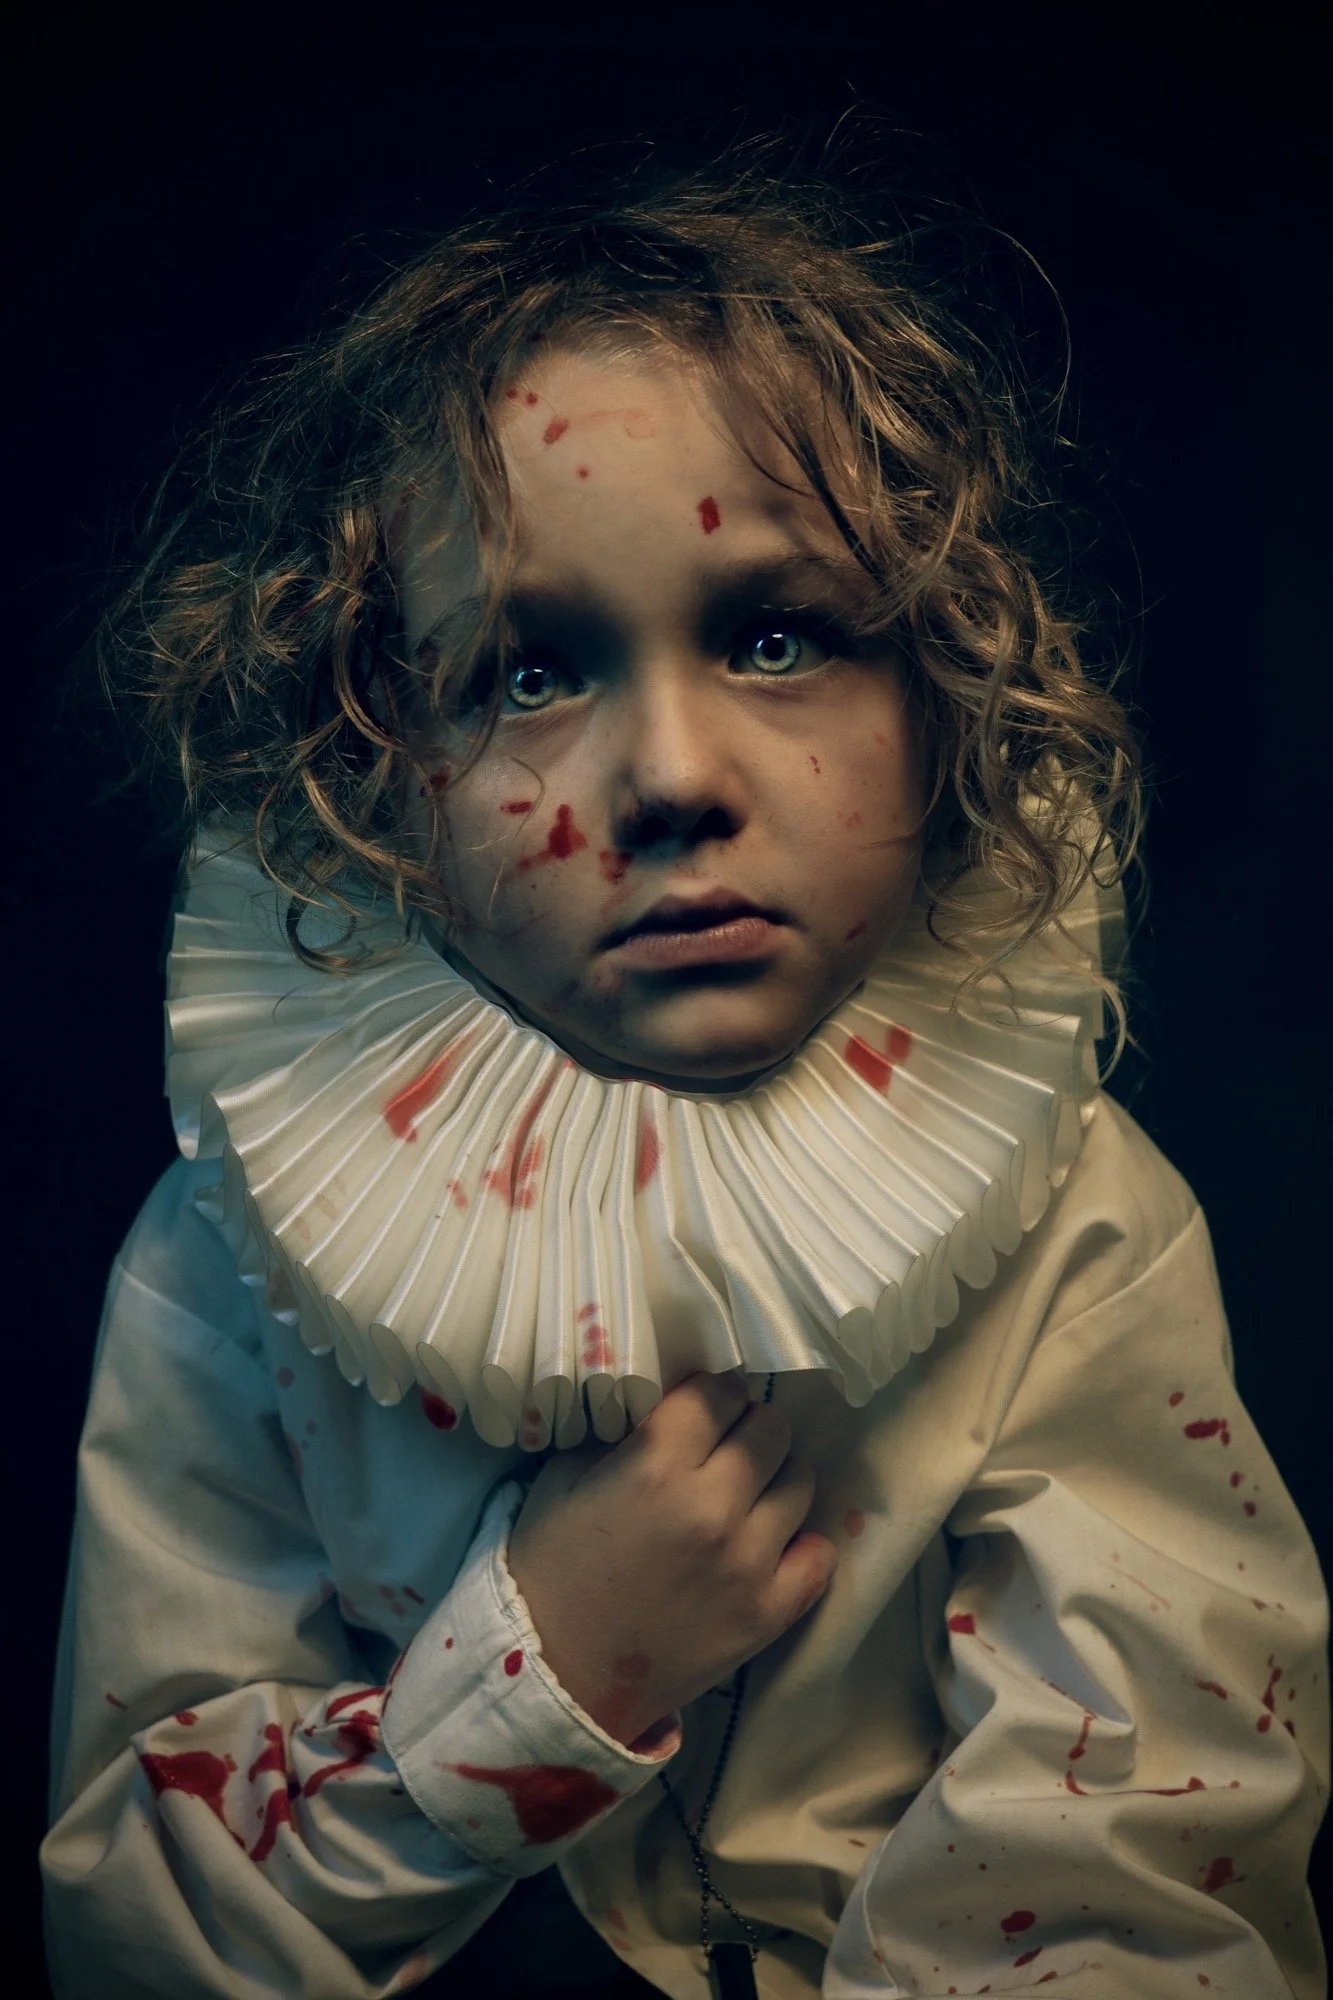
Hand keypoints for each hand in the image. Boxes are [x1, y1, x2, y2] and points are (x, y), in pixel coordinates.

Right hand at [506, 1371, 836, 1748]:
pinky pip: (819, 1553)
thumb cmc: (551, 1569)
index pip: (720, 1392)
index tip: (702, 1407)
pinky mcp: (769, 1613)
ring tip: (747, 1495)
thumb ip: (627, 1433)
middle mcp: (712, 1508)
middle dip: (748, 1428)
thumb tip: (675, 1405)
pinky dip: (800, 1543)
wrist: (554, 1673)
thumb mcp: (566, 1477)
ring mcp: (747, 1563)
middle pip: (771, 1429)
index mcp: (656, 1465)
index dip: (711, 1393)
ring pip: (800, 1481)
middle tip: (725, 1448)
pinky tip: (769, 1544)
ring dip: (775, 1479)